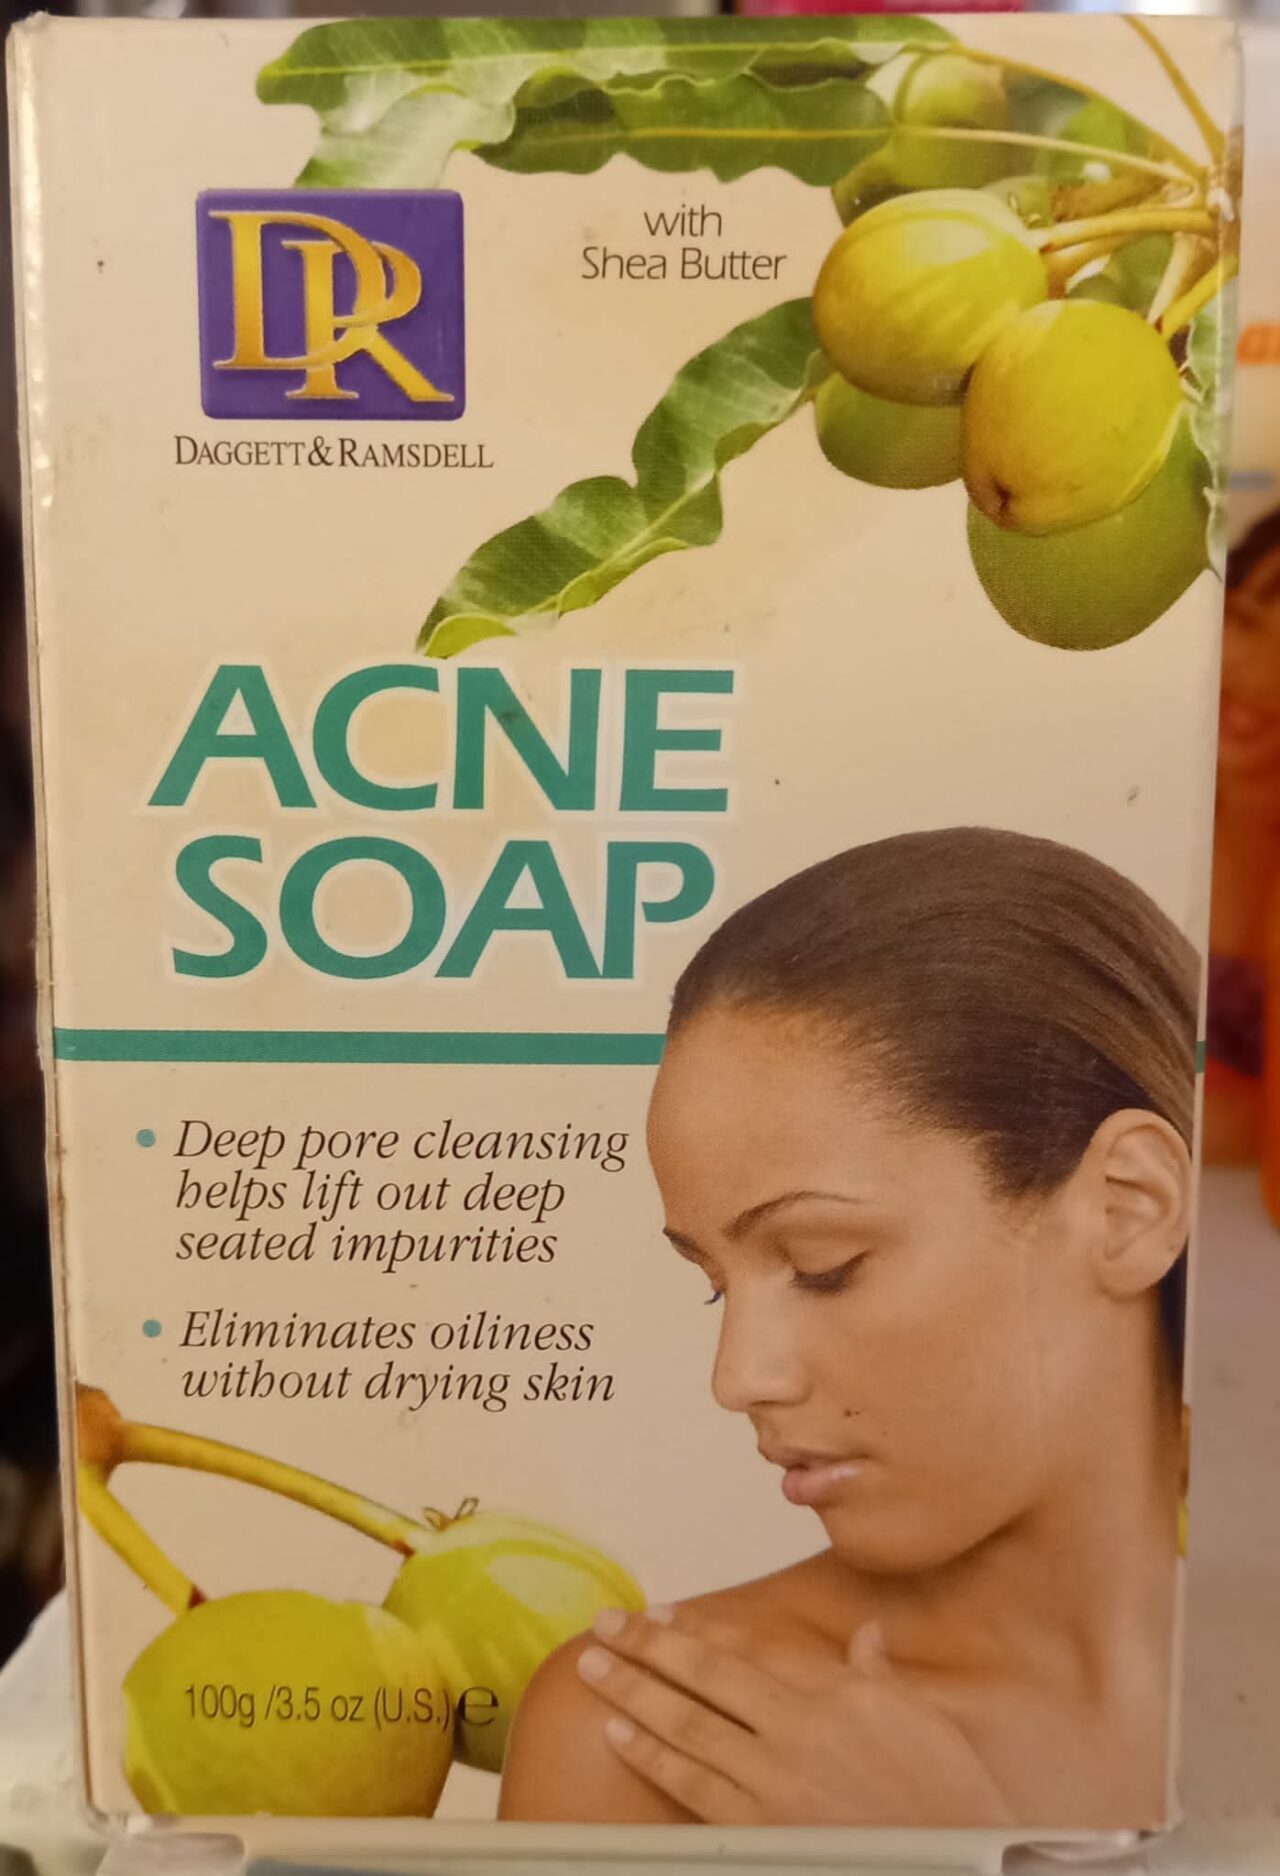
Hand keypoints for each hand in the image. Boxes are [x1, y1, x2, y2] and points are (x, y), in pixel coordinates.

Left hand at [575, 1605, 1014, 1826]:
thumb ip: (879, 1676)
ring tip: (594, 1667)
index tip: (661, 1612)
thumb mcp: (922, 1720)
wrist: (952, 1860)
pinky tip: (621, 1733)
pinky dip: (652, 1756)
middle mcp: (796, 1730)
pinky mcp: (759, 1829)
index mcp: (835, 1694)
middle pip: (705, 1677)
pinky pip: (692, 1785)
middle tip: (604, 1623)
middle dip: (648, 1647)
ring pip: (687, 1725)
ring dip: (633, 1692)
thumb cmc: (946, 1795)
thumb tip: (866, 1637)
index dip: (700, 1630)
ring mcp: (773, 1782)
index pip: (750, 1650)